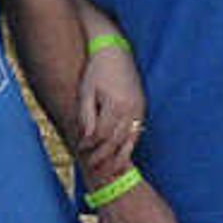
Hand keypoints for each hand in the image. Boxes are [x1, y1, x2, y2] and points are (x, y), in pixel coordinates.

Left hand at [71, 41, 146, 186]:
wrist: (115, 52)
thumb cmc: (96, 70)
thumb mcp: (86, 92)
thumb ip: (87, 116)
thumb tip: (86, 138)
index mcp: (116, 104)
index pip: (102, 134)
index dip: (90, 145)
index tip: (79, 150)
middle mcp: (132, 109)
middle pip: (117, 141)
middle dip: (103, 156)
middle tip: (91, 167)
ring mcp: (140, 109)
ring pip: (130, 140)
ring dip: (119, 156)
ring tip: (109, 170)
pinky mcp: (142, 108)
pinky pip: (136, 132)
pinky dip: (128, 145)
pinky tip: (121, 154)